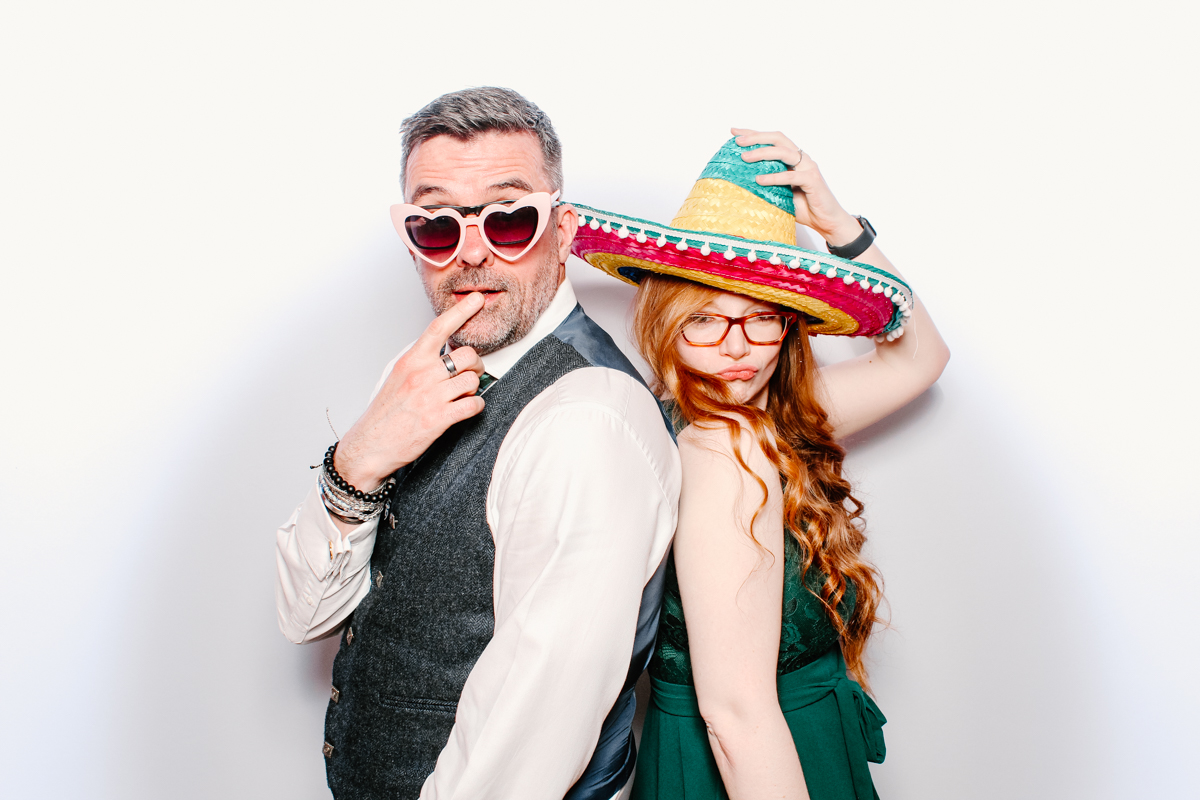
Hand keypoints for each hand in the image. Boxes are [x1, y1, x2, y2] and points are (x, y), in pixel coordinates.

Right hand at [333, 292, 487, 490]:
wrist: (370, 445)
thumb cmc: (385, 413)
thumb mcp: (398, 377)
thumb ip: (420, 362)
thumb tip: (445, 352)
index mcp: (411, 361)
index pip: (439, 328)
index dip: (461, 311)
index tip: (476, 300)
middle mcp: (421, 375)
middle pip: (467, 355)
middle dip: (476, 364)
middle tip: (469, 374)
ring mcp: (431, 396)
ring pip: (473, 380)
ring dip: (474, 388)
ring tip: (462, 395)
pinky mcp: (439, 419)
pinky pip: (473, 404)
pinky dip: (476, 406)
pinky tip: (467, 408)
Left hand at [731, 127, 863, 247]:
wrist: (826, 221)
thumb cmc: (803, 208)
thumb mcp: (779, 194)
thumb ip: (766, 185)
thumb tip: (740, 184)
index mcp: (792, 159)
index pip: (772, 140)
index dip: (753, 134)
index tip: (733, 132)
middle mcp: (801, 158)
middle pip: (778, 138)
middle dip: (757, 137)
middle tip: (738, 141)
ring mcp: (808, 167)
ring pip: (784, 152)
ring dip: (762, 153)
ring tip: (744, 157)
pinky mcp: (812, 180)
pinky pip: (791, 176)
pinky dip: (774, 177)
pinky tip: (760, 180)